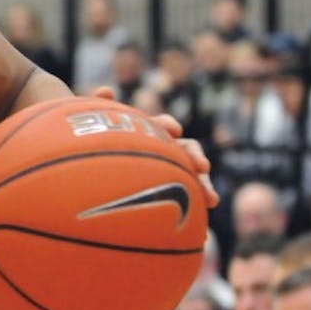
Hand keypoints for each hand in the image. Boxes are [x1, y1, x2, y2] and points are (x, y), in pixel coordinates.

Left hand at [92, 87, 219, 207]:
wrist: (104, 162)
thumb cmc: (102, 140)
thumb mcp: (99, 124)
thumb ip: (103, 108)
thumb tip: (106, 90)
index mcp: (150, 132)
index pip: (163, 125)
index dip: (167, 126)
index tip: (172, 130)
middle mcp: (167, 149)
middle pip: (186, 150)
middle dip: (196, 157)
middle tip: (203, 167)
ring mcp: (173, 170)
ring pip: (192, 176)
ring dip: (203, 185)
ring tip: (211, 199)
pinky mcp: (174, 190)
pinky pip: (188, 199)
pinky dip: (198, 206)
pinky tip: (207, 219)